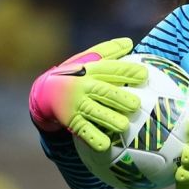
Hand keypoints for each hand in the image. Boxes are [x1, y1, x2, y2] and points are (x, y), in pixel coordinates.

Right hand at [28, 38, 146, 150]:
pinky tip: (105, 145)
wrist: (43, 92)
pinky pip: (83, 130)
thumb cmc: (75, 74)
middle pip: (103, 91)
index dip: (127, 71)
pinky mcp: (71, 120)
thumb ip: (108, 51)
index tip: (144, 74)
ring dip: (109, 119)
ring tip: (123, 126)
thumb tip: (130, 42)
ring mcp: (76, 104)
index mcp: (91, 70)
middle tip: (135, 104)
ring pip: (94, 112)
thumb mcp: (87, 60)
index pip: (111, 69)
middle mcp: (84, 86)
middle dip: (119, 98)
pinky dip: (93, 138)